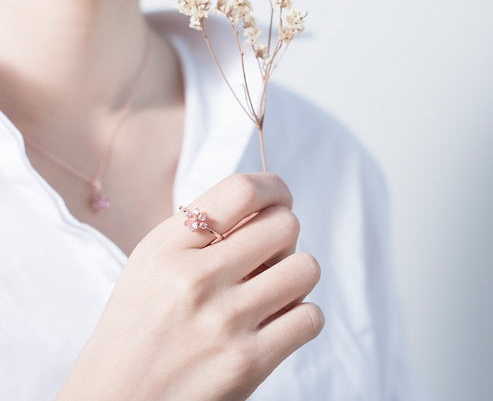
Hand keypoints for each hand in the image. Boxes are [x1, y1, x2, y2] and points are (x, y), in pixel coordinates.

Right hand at [55, 172, 323, 400]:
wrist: (117, 400)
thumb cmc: (137, 327)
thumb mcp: (152, 263)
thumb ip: (203, 228)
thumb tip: (265, 204)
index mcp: (167, 248)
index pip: (240, 190)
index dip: (272, 186)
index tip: (278, 196)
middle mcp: (195, 279)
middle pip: (284, 225)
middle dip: (282, 235)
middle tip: (265, 252)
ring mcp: (224, 322)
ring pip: (305, 268)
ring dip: (294, 275)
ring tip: (269, 288)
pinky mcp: (248, 364)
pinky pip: (310, 317)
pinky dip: (299, 317)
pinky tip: (272, 322)